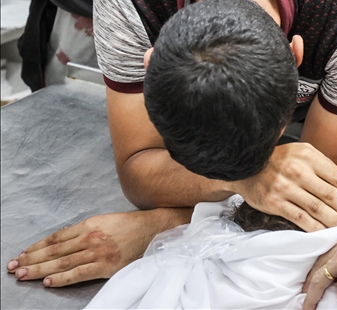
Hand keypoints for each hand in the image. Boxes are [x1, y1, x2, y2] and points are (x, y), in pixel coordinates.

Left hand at [6, 208, 190, 286]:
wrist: (156, 230)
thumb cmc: (132, 226)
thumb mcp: (105, 221)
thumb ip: (85, 231)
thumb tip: (63, 241)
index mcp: (89, 224)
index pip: (56, 237)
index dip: (37, 247)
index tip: (22, 255)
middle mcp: (90, 237)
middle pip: (54, 250)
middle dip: (31, 259)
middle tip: (13, 267)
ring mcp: (98, 251)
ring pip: (62, 261)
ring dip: (40, 268)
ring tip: (23, 274)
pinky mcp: (107, 265)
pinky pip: (79, 273)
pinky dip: (63, 277)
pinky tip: (49, 281)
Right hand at [228, 142, 336, 231]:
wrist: (246, 166)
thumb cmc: (280, 159)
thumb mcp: (303, 153)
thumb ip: (324, 165)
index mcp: (309, 157)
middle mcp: (298, 171)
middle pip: (330, 194)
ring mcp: (286, 188)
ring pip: (317, 208)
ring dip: (336, 220)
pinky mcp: (275, 203)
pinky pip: (300, 219)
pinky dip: (315, 227)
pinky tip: (326, 233)